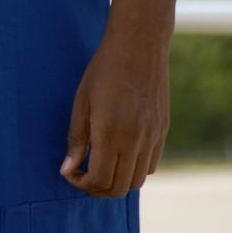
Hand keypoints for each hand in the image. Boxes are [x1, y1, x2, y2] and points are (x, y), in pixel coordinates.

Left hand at [59, 24, 170, 196]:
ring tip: (102, 164)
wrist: (139, 44)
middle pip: (119, 188)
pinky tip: (121, 152)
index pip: (100, 180)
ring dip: (118, 181)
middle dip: (98, 188)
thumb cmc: (104, 68)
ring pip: (137, 181)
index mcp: (111, 132)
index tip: (71, 172)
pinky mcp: (162, 130)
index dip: (82, 184)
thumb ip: (76, 137)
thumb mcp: (82, 99)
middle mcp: (136, 139)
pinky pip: (150, 165)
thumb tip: (68, 169)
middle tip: (84, 174)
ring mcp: (153, 136)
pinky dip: (135, 169)